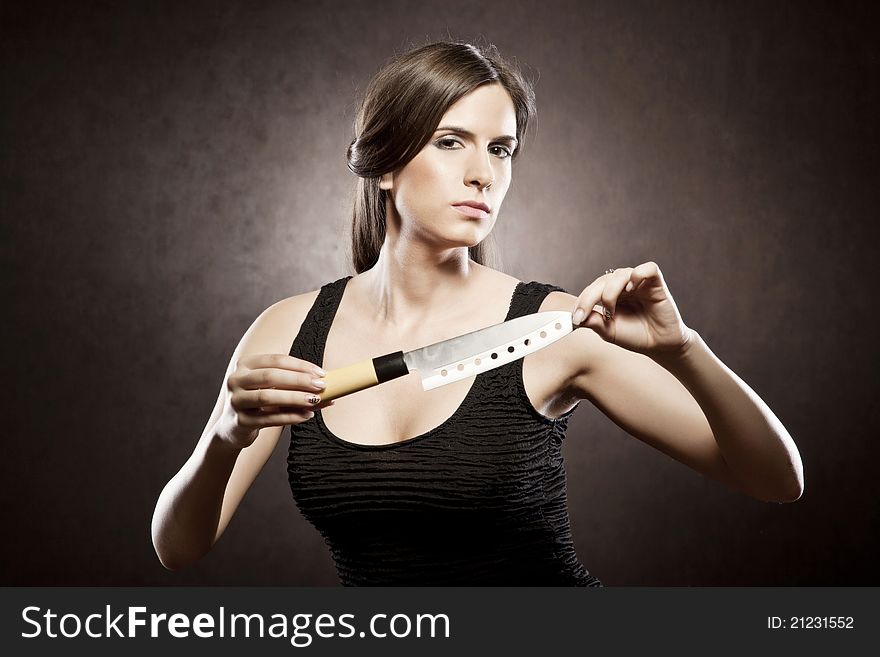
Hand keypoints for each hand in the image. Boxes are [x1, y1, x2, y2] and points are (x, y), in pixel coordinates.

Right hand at [216, 354, 334, 448]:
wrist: (234, 428)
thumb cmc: (259, 403)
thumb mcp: (272, 389)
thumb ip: (293, 385)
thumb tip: (325, 383)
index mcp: (244, 365)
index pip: (275, 360)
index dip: (300, 365)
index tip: (321, 373)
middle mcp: (236, 380)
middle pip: (270, 376)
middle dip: (299, 380)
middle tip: (321, 385)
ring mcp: (236, 401)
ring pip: (268, 397)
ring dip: (295, 398)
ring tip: (315, 400)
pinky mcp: (240, 421)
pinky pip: (269, 418)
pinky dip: (291, 416)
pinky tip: (307, 415)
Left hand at [571, 261, 693, 356]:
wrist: (660, 345)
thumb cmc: (636, 336)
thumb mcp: (610, 332)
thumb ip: (594, 323)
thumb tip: (577, 317)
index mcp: (610, 295)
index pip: (592, 290)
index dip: (582, 302)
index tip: (575, 319)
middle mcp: (623, 286)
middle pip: (602, 281)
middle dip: (589, 298)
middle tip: (583, 315)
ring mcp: (639, 283)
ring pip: (620, 274)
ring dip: (610, 292)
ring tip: (611, 311)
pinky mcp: (656, 282)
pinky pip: (648, 268)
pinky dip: (638, 275)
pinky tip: (631, 289)